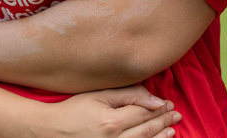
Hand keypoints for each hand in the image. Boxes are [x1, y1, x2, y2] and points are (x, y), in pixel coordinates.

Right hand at [42, 85, 181, 137]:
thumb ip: (128, 95)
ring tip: (172, 130)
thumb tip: (156, 100)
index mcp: (111, 122)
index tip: (169, 104)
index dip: (159, 109)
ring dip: (160, 137)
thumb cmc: (73, 110)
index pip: (144, 113)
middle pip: (147, 130)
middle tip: (176, 115)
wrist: (50, 131)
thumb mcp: (99, 96)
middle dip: (164, 122)